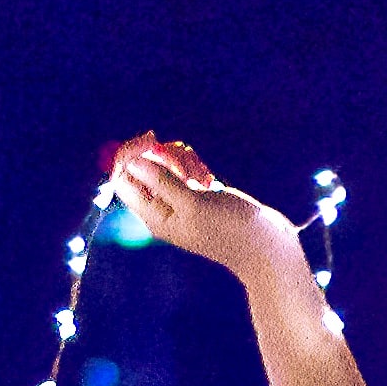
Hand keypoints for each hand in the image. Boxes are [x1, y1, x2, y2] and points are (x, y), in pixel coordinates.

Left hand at [106, 136, 308, 289]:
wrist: (263, 245)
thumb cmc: (228, 228)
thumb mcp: (192, 203)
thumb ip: (161, 181)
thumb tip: (132, 161)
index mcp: (153, 216)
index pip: (123, 178)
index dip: (130, 155)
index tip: (149, 140)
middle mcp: (162, 207)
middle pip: (143, 166)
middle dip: (161, 155)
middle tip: (184, 160)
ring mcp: (180, 199)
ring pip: (164, 163)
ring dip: (181, 159)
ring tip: (201, 175)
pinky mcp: (196, 192)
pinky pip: (182, 167)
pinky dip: (193, 164)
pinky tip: (208, 176)